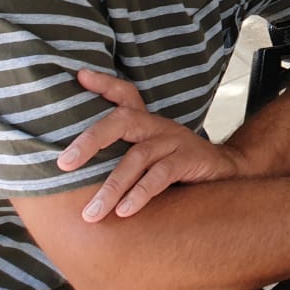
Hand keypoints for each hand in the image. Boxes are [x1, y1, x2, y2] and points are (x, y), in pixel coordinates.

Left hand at [57, 69, 243, 221]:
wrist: (225, 173)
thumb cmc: (175, 168)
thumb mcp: (148, 157)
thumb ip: (121, 157)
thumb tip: (71, 175)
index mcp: (146, 123)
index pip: (125, 95)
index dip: (104, 85)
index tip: (80, 76)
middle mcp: (159, 126)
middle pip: (123, 120)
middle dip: (91, 139)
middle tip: (64, 164)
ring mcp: (176, 140)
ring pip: (138, 157)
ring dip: (112, 187)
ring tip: (91, 213)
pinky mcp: (191, 159)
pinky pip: (162, 174)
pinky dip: (140, 193)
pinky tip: (125, 212)